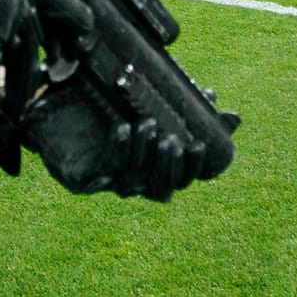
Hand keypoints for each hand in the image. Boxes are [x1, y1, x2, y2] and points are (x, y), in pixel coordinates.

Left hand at [20, 76, 213, 202]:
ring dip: (144, 156)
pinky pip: (107, 169)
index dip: (194, 169)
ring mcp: (112, 183)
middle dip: (169, 166)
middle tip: (173, 139)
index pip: (184, 180)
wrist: (63, 111)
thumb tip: (233, 116)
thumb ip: (193, 111)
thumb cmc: (116, 111)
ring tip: (148, 126)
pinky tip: (123, 128)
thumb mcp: (157, 107)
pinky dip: (118, 150)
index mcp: (157, 169)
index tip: (199, 145)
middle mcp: (137, 182)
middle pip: (162, 189)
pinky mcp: (87, 178)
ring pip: (135, 182)